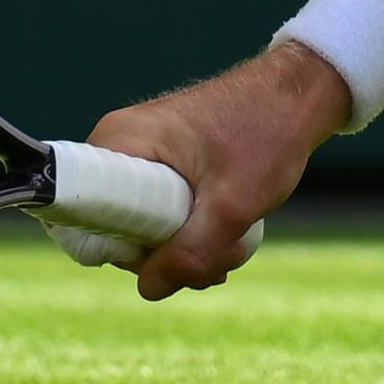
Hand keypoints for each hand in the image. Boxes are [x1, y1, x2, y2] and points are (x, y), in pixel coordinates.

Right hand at [86, 39, 347, 302]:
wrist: (302, 95)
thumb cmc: (269, 133)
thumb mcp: (233, 203)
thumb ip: (192, 251)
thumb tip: (148, 289)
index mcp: (120, 142)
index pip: (81, 219)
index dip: (120, 251)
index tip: (166, 255)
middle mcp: (120, 146)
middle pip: (114, 231)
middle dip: (165, 258)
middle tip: (216, 263)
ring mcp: (141, 156)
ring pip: (143, 228)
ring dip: (186, 251)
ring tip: (234, 248)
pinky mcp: (162, 167)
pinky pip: (159, 214)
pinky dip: (191, 234)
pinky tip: (228, 240)